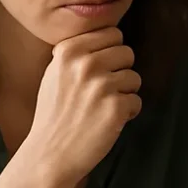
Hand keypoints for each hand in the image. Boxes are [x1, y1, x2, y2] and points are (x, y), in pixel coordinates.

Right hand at [24, 27, 141, 187]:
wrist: (50, 154)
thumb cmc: (54, 115)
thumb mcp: (55, 73)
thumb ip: (78, 54)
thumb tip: (109, 39)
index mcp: (69, 51)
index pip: (112, 33)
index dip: (110, 53)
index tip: (100, 69)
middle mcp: (85, 64)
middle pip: (127, 52)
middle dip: (120, 71)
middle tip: (103, 92)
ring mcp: (102, 85)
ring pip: (135, 77)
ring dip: (125, 93)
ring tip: (104, 107)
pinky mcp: (116, 107)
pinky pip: (137, 101)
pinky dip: (127, 113)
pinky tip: (108, 122)